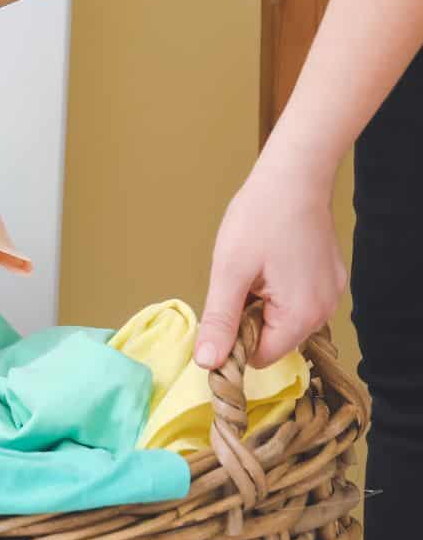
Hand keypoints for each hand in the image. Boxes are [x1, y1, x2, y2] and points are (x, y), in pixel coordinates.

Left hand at [196, 161, 346, 369]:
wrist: (294, 176)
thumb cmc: (260, 218)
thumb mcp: (229, 272)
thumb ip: (220, 321)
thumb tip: (208, 363)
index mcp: (301, 315)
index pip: (261, 358)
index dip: (234, 343)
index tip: (220, 314)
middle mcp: (324, 311)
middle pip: (273, 340)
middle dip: (248, 319)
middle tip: (238, 282)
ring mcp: (331, 294)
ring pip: (283, 320)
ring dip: (261, 304)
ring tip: (254, 269)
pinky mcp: (330, 279)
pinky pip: (297, 301)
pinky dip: (277, 291)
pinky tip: (271, 263)